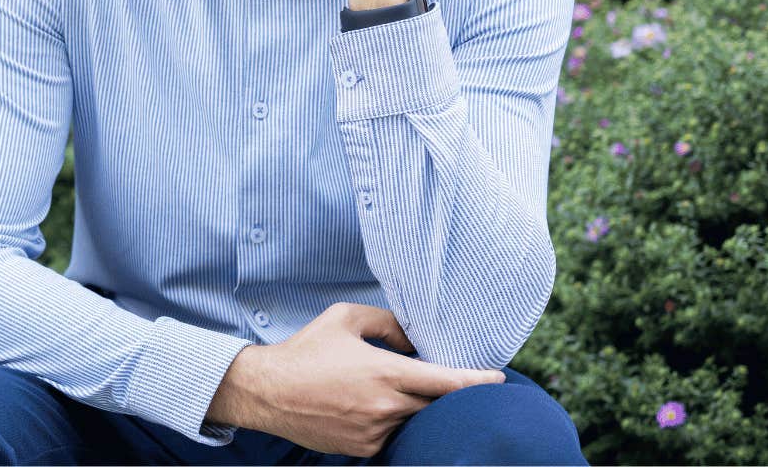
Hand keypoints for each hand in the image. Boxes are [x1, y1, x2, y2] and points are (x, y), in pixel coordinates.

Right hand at [206, 303, 502, 456]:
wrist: (268, 391)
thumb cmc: (305, 351)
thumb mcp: (343, 318)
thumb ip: (385, 321)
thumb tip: (413, 336)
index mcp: (386, 372)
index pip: (449, 382)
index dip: (479, 382)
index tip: (499, 379)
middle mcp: (387, 406)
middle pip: (437, 406)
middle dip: (448, 396)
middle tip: (452, 385)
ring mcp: (376, 431)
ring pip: (415, 422)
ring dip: (415, 409)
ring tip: (391, 392)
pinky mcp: (364, 448)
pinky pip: (392, 436)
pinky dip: (392, 422)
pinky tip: (370, 408)